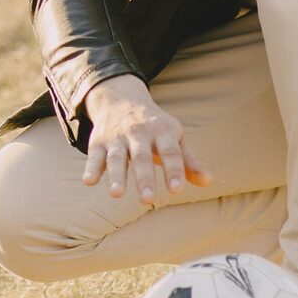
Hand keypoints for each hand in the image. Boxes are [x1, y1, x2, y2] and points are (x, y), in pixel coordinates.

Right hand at [80, 76, 208, 204]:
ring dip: (116, 175)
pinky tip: (89, 181)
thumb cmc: (155, 126)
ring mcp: (117, 137)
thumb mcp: (174, 138)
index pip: (170, 153)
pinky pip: (94, 156)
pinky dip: (91, 168)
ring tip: (116, 194)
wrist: (121, 98)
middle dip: (144, 178)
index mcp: (162, 132)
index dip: (174, 170)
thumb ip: (188, 161)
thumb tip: (208, 181)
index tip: (176, 189)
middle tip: (147, 200)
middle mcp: (139, 133)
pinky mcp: (99, 142)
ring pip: (116, 157)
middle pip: (142, 157)